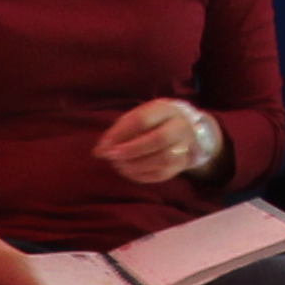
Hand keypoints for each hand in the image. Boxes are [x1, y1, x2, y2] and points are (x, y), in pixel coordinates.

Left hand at [92, 97, 222, 187]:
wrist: (185, 129)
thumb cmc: (153, 122)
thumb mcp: (136, 117)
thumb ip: (118, 132)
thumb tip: (99, 151)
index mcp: (164, 109)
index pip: (142, 119)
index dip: (122, 134)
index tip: (106, 146)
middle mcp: (179, 125)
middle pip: (159, 139)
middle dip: (132, 151)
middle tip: (113, 158)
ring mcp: (185, 145)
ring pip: (164, 159)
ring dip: (137, 166)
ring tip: (120, 166)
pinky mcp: (183, 163)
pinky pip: (163, 173)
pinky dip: (143, 176)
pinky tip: (130, 172)